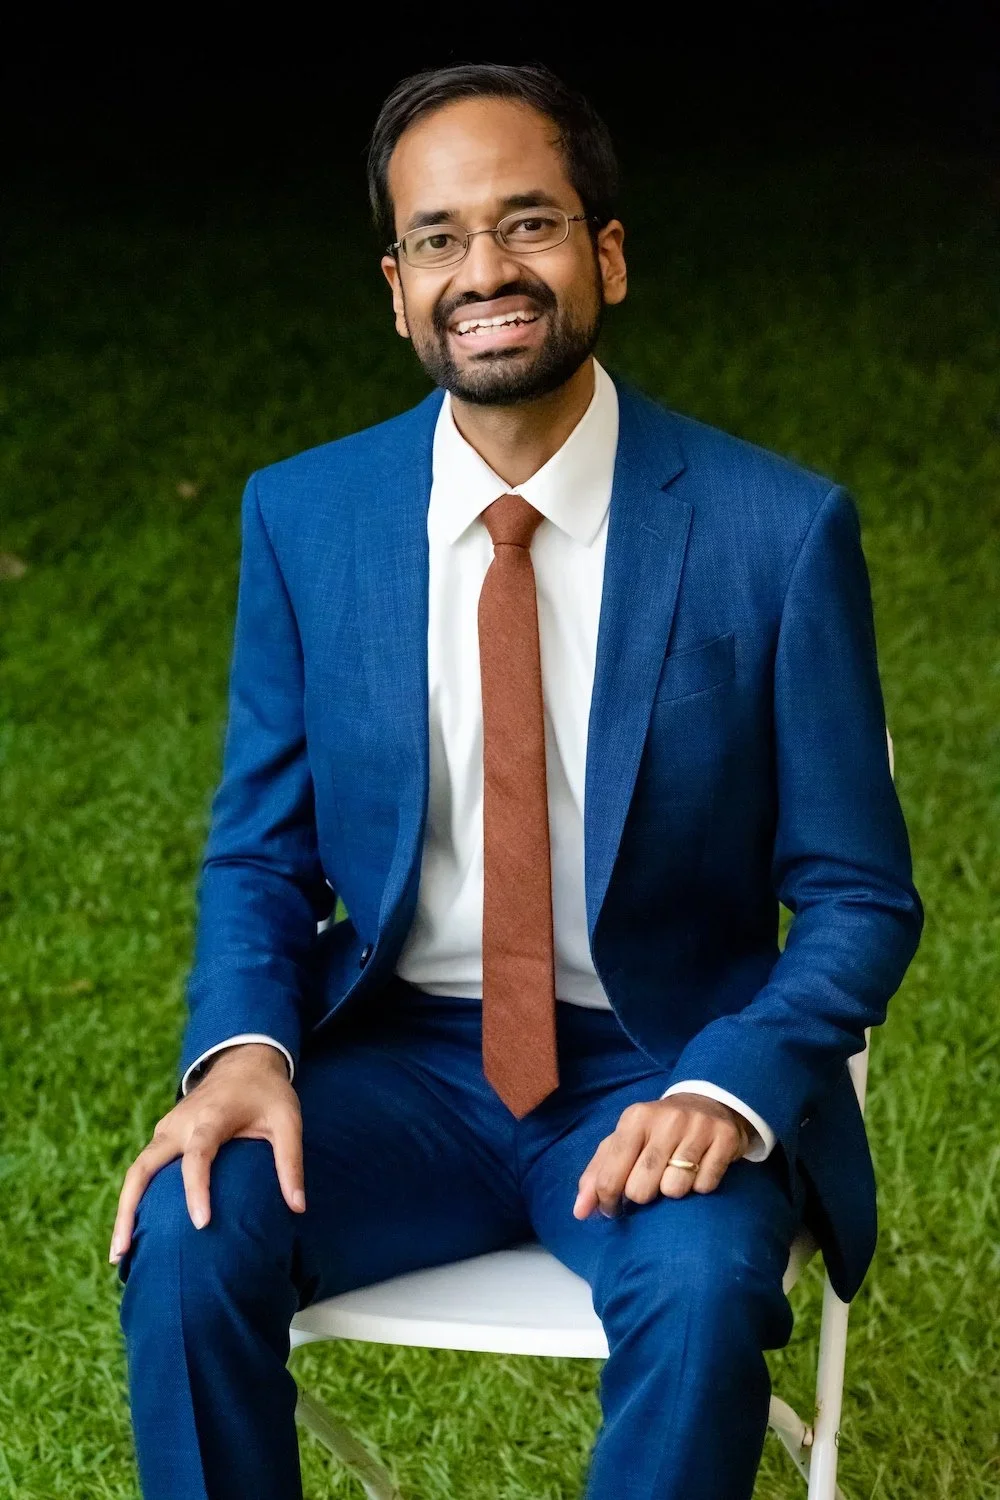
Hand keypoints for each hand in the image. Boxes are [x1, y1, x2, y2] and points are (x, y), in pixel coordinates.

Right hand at [109, 1043, 304, 1263]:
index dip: (197, 1189)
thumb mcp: (288, 1120)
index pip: (199, 1155)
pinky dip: (134, 1197)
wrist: (243, 1061)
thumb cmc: (267, 1094)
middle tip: (123, 1253)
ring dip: (124, 1209)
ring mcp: (167, 1129)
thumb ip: (291, 1162)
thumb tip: (298, 1208)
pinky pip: (143, 1168)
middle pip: (144, 1166)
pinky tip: (133, 1231)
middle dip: (130, 1208)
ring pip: (137, 1170)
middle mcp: (180, 1124)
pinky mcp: (163, 1136)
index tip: (201, 1224)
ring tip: (120, 1254)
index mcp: (212, 1117)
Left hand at [572, 1093, 751, 1218]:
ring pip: (674, 1189)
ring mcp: (697, 1127)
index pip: (610, 1176)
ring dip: (673, 1191)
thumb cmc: (657, 1131)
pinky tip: (699, 1170)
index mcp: (634, 1118)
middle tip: (651, 1184)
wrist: (709, 1102)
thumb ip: (598, 1174)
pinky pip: (705, 1185)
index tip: (614, 1207)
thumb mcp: (624, 1141)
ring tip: (676, 1174)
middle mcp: (666, 1119)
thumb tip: (580, 1212)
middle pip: (641, 1189)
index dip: (608, 1201)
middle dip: (643, 1196)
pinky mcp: (724, 1138)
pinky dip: (700, 1186)